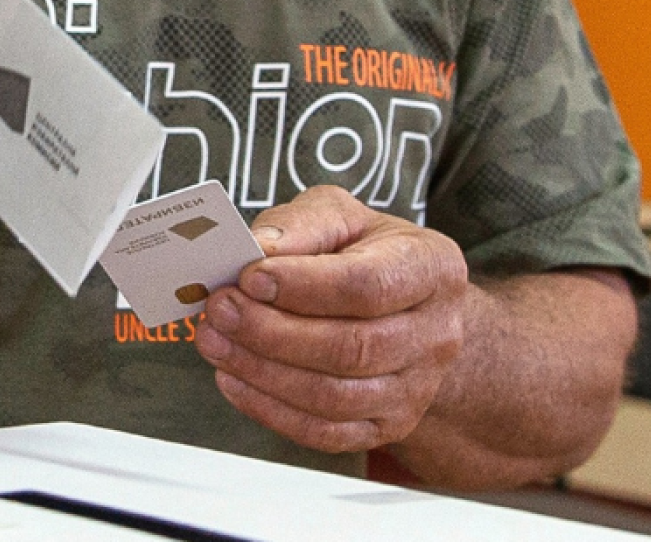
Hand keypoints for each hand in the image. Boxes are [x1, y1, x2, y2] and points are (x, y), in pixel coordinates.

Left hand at [195, 185, 467, 453]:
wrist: (406, 307)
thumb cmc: (368, 253)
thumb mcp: (344, 218)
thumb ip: (304, 224)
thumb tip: (259, 249)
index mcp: (432, 267)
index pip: (369, 285)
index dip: (305, 286)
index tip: (249, 276)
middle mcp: (436, 333)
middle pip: (351, 347)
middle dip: (272, 331)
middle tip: (219, 309)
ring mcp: (416, 388)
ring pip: (334, 397)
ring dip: (262, 371)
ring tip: (214, 341)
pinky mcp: (388, 426)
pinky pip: (325, 432)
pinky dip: (270, 409)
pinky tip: (234, 378)